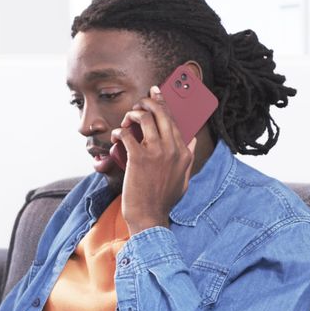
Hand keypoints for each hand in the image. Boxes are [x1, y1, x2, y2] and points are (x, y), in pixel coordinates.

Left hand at [111, 85, 196, 235]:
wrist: (149, 217)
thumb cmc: (163, 200)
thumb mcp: (183, 178)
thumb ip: (188, 157)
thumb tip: (192, 139)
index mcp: (184, 153)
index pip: (175, 119)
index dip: (164, 102)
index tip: (156, 93)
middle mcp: (173, 149)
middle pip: (162, 112)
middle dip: (148, 101)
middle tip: (139, 103)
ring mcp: (156, 152)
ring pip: (146, 117)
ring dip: (133, 114)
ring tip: (127, 120)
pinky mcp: (138, 158)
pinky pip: (127, 134)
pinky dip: (120, 131)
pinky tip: (117, 135)